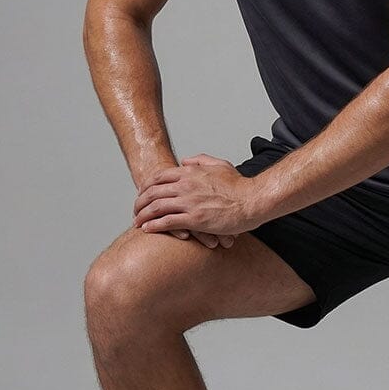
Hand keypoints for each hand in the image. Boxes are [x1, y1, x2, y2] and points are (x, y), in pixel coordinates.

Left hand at [133, 153, 257, 241]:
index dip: (146, 186)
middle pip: (152, 192)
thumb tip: (184, 160)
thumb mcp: (219, 164)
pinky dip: (153, 226)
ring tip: (137, 222)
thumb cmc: (239, 185)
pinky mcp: (194, 219)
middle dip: (140, 202)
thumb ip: (200, 160)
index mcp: (190, 172)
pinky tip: (147, 230)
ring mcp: (189, 202)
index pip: (158, 177)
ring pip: (156, 207)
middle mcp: (186, 185)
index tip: (142, 194)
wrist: (253, 200)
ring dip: (142, 215)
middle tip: (135, 211)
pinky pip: (167, 222)